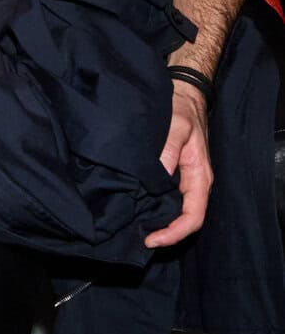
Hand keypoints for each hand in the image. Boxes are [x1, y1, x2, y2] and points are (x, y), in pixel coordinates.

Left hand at [145, 84, 211, 248]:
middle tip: (137, 237)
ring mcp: (182, 181)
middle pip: (183, 220)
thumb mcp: (176, 126)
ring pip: (173, 211)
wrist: (182, 95)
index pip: (193, 216)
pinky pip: (164, 198)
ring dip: (157, 222)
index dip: (174, 233)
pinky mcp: (171, 175)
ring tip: (133, 227)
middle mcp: (192, 183)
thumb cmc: (181, 109)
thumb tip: (157, 177)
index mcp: (199, 176)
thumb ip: (167, 151)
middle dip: (164, 233)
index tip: (151, 239)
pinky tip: (135, 208)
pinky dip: (151, 208)